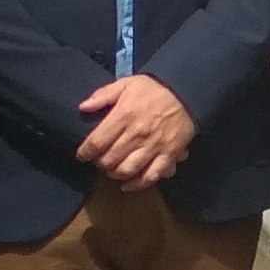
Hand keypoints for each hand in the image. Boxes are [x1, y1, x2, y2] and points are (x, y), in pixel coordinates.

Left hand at [73, 72, 194, 186]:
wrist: (186, 92)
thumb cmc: (153, 88)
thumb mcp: (126, 84)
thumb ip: (103, 95)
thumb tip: (83, 107)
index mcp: (124, 116)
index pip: (97, 142)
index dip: (85, 152)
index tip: (82, 155)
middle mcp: (137, 134)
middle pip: (110, 159)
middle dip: (99, 163)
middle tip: (99, 160)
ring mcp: (154, 146)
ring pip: (127, 170)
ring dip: (115, 174)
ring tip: (112, 170)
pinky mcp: (168, 155)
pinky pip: (151, 176)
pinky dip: (137, 184)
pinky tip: (127, 185)